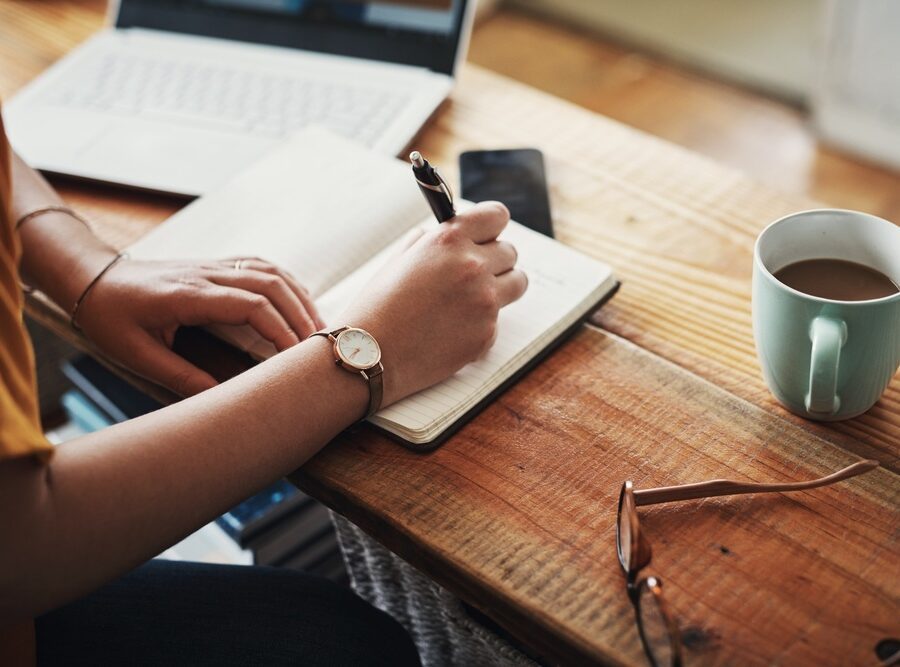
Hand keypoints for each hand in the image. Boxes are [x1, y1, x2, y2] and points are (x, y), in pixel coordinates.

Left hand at [76, 257, 323, 395]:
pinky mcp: (214, 265)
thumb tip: (220, 402)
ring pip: (269, 271)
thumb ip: (180, 377)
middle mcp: (205, 274)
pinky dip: (286, 282)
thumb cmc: (110, 317)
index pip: (250, 305)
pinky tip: (297, 301)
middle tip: (319, 345)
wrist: (92, 279)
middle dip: (301, 314)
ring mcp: (211, 265)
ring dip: (298, 297)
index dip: (279, 329)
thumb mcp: (136, 354)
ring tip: (318, 326)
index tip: (295, 357)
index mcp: (187, 295)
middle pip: (270, 284)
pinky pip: (260, 266)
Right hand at [341, 201, 526, 404]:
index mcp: (449, 240)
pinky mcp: (487, 335)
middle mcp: (472, 267)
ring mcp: (484, 302)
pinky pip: (496, 321)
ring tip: (472, 299)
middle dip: (494, 260)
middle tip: (474, 273)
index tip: (488, 234)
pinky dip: (480, 324)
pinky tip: (451, 331)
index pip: (497, 216)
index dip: (492, 226)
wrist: (367, 355)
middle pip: (510, 252)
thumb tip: (452, 237)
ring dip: (500, 288)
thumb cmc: (377, 307)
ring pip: (516, 284)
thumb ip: (430, 243)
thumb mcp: (399, 260)